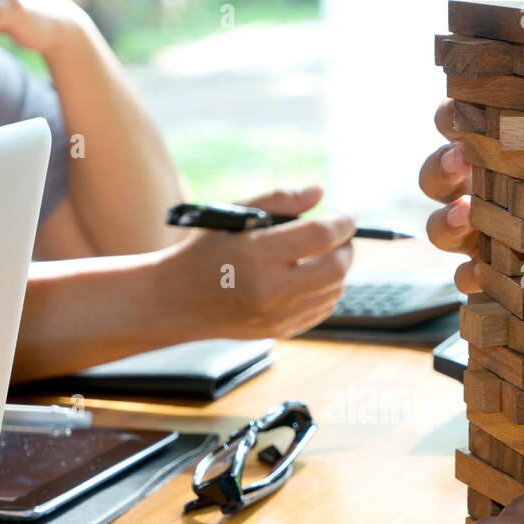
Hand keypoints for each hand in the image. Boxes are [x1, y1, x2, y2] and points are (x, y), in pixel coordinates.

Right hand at [166, 187, 353, 340]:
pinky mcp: (281, 331)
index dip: (343, 222)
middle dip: (347, 246)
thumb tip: (320, 192)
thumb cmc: (205, 251)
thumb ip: (279, 200)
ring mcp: (277, 316)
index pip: (320, 236)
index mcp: (256, 254)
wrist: (176, 301)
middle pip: (337, 267)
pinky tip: (313, 277)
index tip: (347, 214)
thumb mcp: (233, 215)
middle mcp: (269, 289)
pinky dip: (327, 290)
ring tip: (323, 254)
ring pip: (335, 291)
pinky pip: (323, 309)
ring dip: (338, 269)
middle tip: (341, 235)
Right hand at [418, 99, 479, 292]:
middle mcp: (476, 191)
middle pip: (436, 178)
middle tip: (461, 159)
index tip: (457, 110)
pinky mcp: (488, 274)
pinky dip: (469, 276)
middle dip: (442, 168)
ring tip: (467, 217)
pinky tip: (482, 273)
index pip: (456, 126)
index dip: (449, 117)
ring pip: (441, 229)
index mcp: (491, 152)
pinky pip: (464, 278)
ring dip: (447, 222)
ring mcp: (477, 235)